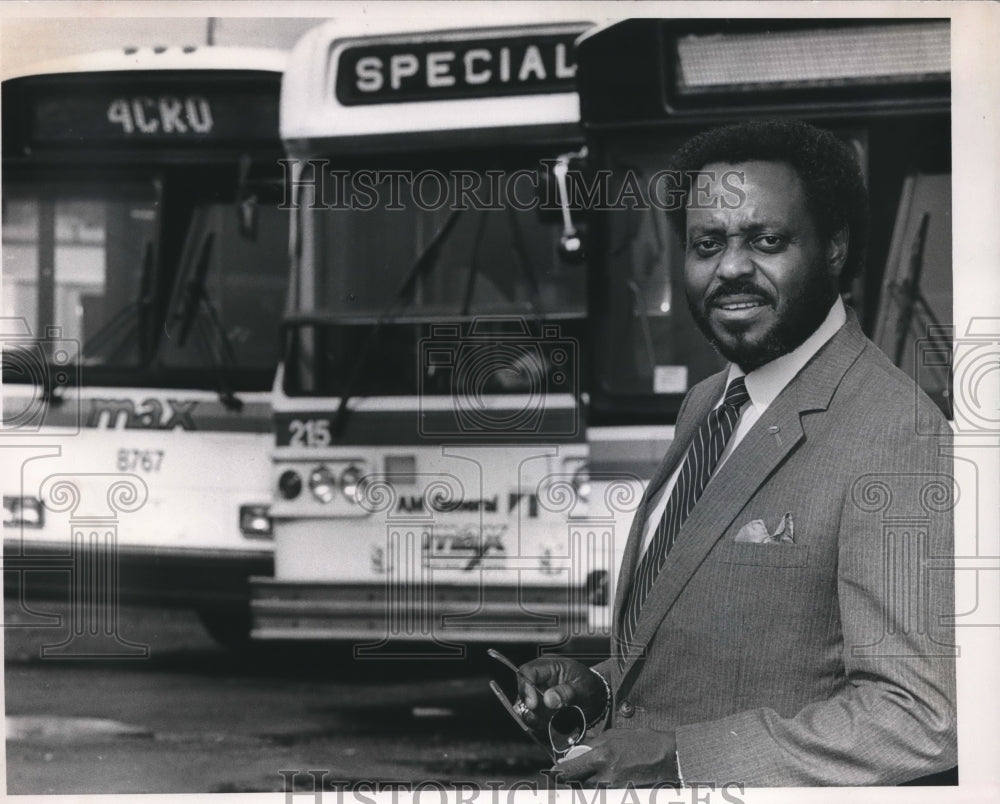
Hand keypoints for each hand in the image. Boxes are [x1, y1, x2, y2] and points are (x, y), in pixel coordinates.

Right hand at [515, 657, 606, 728]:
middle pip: (522, 694)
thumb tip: (549, 699)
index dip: (525, 687)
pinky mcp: (539, 712)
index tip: (533, 704)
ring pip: (526, 711)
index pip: (526, 672)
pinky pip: (534, 722)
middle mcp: (538, 681)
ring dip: (541, 719)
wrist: (597, 699)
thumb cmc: (590, 686)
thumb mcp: (583, 686)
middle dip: (535, 709)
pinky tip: (559, 725)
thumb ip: (567, 692)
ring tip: (561, 719)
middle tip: (552, 716)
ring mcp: (537, 697)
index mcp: (547, 667)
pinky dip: (545, 727)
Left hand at [553, 728, 678, 785]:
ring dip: (587, 785)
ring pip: (590, 792)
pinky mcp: (624, 796)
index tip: (553, 773)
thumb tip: (574, 753)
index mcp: (601, 757)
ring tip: (597, 774)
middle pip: (578, 785)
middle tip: (573, 774)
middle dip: (574, 780)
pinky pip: (603, 795)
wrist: (669, 757)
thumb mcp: (614, 735)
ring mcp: (615, 790)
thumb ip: (592, 745)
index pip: (569, 771)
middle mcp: (606, 776)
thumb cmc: (643, 742)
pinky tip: (604, 782)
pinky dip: (599, 790)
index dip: (558, 774)